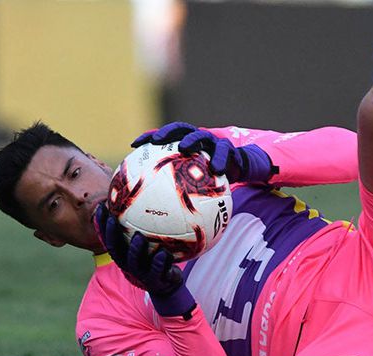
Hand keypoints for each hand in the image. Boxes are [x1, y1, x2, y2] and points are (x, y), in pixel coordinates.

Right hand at [94, 203, 195, 316]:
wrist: (167, 285)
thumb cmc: (155, 258)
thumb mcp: (149, 242)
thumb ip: (144, 225)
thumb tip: (141, 196)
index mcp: (123, 254)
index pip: (108, 238)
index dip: (102, 225)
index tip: (100, 207)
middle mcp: (128, 263)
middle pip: (115, 250)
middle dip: (112, 235)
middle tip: (113, 219)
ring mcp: (141, 274)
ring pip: (133, 262)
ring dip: (135, 250)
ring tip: (139, 237)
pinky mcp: (155, 281)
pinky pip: (156, 272)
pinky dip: (159, 263)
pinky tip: (163, 253)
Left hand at [131, 122, 274, 183]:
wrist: (238, 170)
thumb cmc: (211, 179)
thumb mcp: (193, 184)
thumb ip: (177, 189)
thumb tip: (153, 210)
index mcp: (185, 144)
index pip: (164, 137)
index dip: (149, 137)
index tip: (134, 145)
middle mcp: (197, 139)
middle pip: (180, 129)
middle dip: (168, 133)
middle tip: (158, 141)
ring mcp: (213, 142)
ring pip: (202, 135)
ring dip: (192, 139)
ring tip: (184, 148)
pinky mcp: (229, 148)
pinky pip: (224, 152)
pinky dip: (220, 159)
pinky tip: (217, 169)